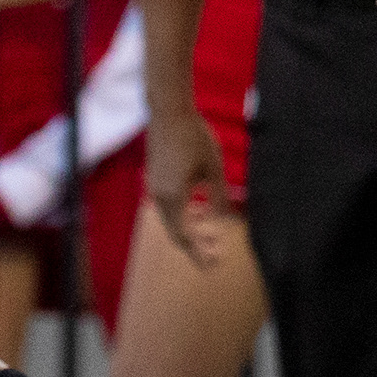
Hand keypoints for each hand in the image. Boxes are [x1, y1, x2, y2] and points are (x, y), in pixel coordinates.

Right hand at [144, 109, 230, 262]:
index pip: (184, 237)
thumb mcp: (214, 169)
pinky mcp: (155, 177)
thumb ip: (218, 197)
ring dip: (191, 227)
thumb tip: (223, 220)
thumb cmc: (194, 137)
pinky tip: (201, 209)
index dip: (199, 253)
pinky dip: (184, 213)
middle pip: (176, 231)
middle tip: (217, 254)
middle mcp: (159, 195)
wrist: (169, 111)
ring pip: (172, 219)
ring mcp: (154, 186)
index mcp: (174, 197)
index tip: (213, 265)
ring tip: (213, 230)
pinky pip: (168, 205)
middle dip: (196, 245)